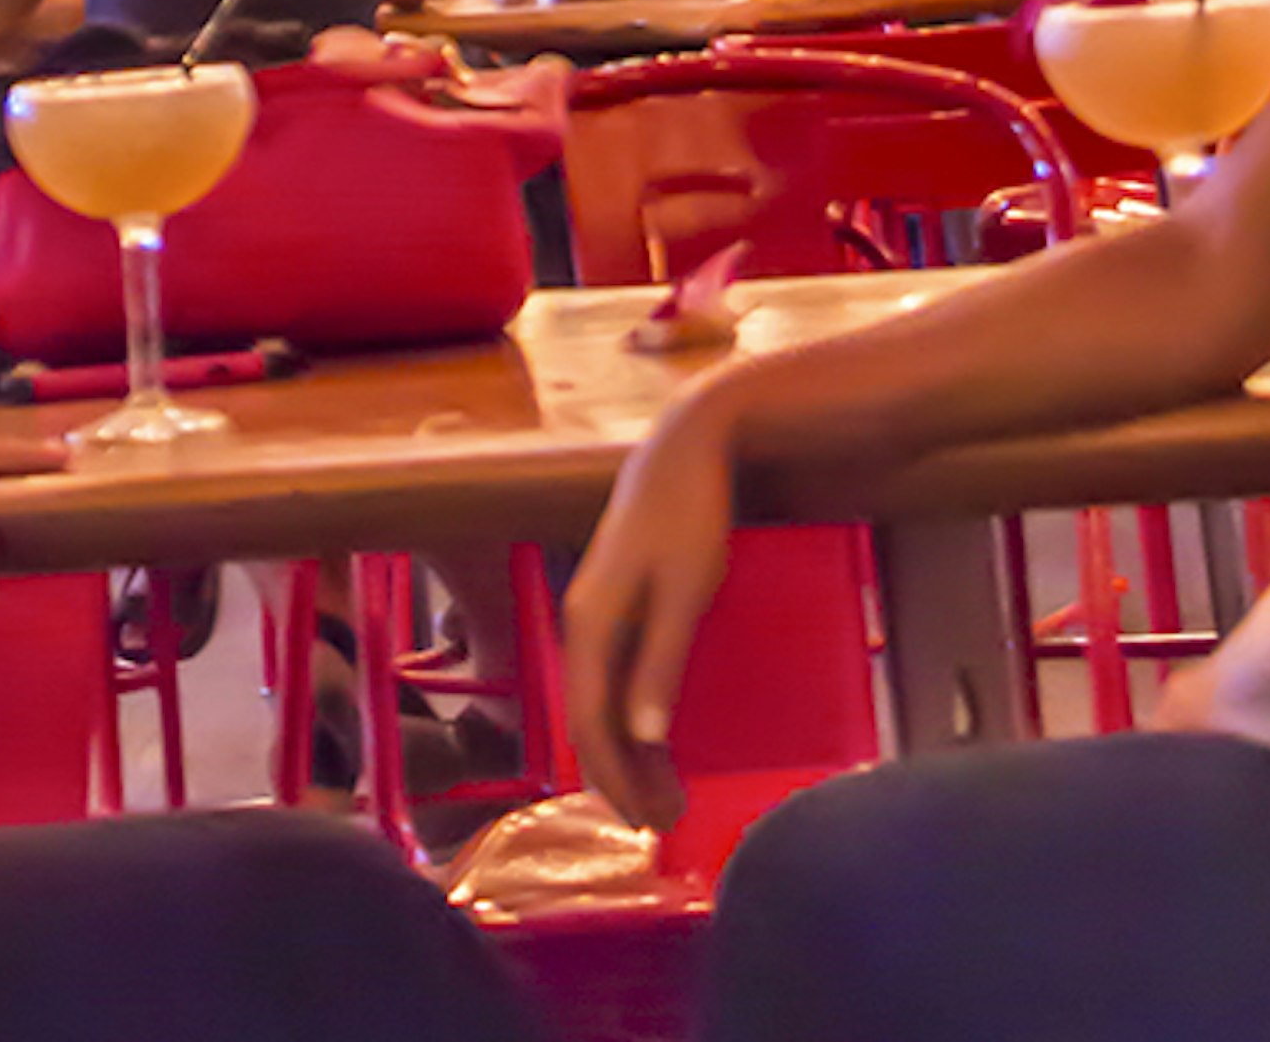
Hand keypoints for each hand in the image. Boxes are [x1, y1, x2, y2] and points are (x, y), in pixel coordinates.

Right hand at [558, 383, 739, 835]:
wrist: (686, 444)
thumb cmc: (690, 514)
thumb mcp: (686, 590)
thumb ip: (662, 662)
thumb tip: (644, 738)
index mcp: (589, 623)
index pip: (590, 721)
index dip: (617, 778)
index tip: (651, 824)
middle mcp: (580, 624)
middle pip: (589, 719)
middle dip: (622, 778)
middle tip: (667, 824)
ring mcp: (594, 614)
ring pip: (601, 703)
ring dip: (629, 753)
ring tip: (667, 797)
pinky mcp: (615, 605)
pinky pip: (613, 680)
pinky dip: (633, 718)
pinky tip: (658, 742)